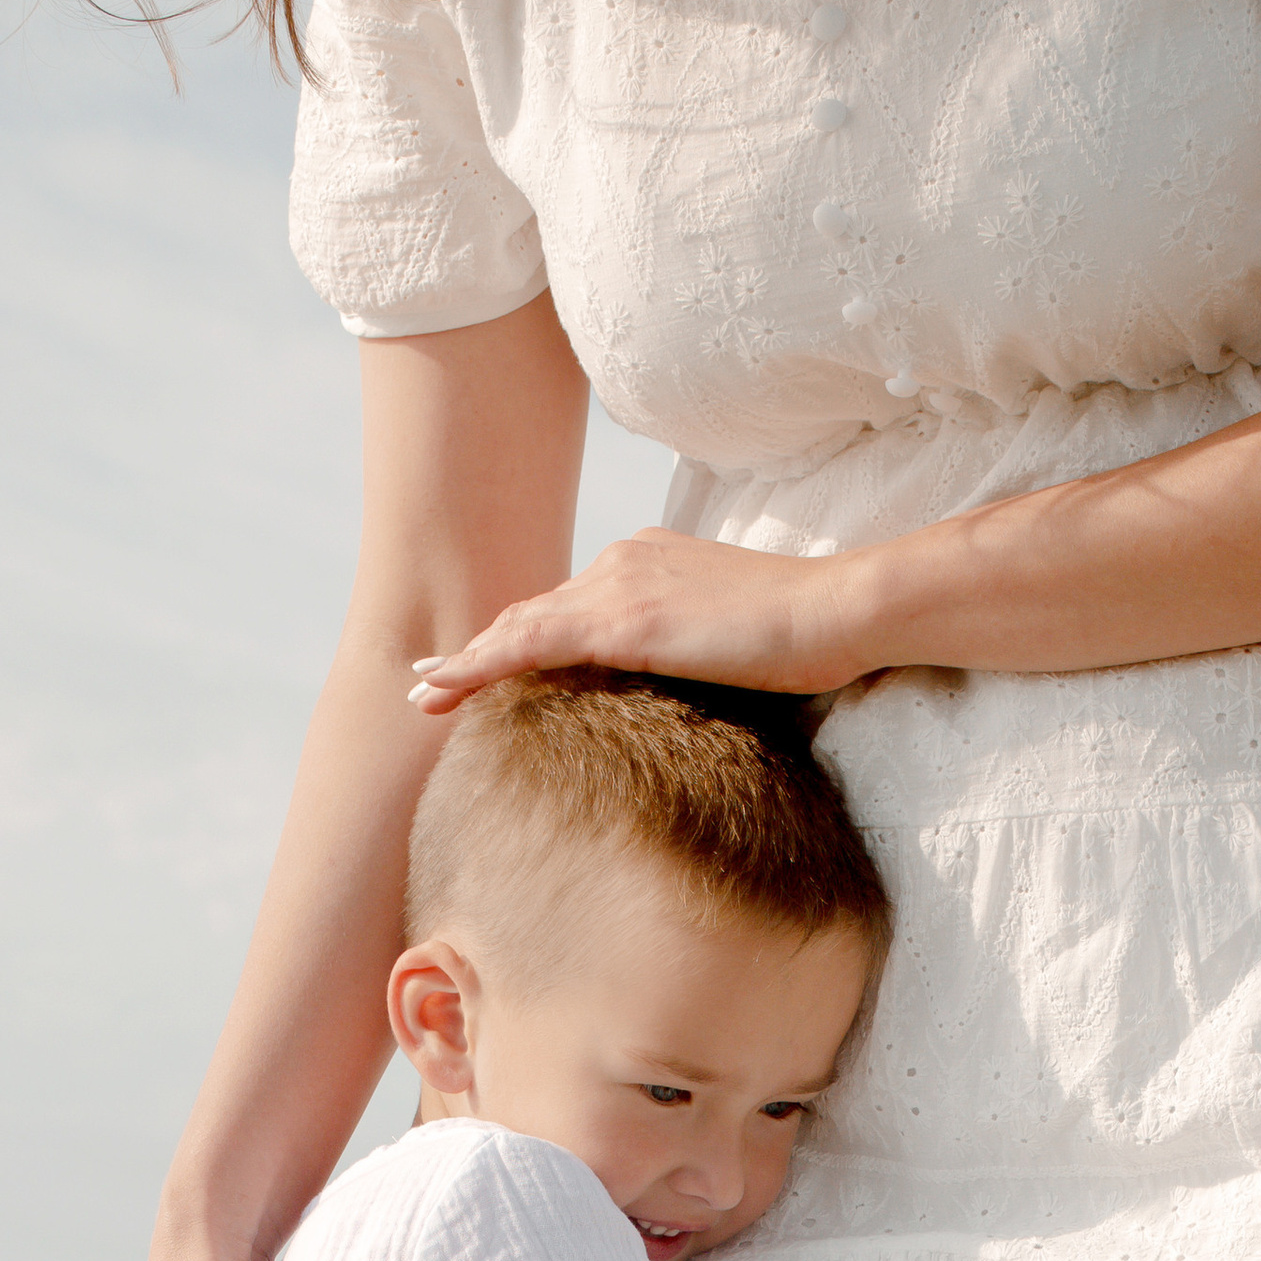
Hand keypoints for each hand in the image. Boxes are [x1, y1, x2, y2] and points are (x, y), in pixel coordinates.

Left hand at [407, 529, 877, 710]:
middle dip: (480, 645)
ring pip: (522, 625)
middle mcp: (624, 563)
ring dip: (467, 659)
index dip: (524, 634)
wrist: (838, 612)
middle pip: (536, 611)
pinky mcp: (625, 620)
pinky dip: (482, 664)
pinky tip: (449, 685)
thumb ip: (699, 656)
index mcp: (651, 565)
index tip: (487, 660)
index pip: (574, 606)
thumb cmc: (810, 638)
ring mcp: (622, 586)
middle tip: (429, 677)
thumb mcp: (739, 644)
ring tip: (423, 690)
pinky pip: (532, 643)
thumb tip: (690, 696)